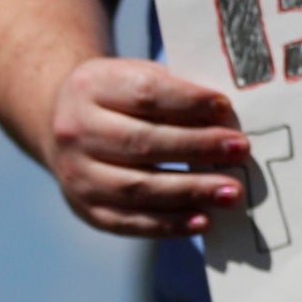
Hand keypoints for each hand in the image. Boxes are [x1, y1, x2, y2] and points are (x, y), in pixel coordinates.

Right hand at [44, 58, 251, 237]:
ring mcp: (76, 175)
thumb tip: (226, 121)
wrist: (61, 124)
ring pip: (137, 187)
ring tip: (230, 191)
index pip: (144, 95)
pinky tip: (202, 220)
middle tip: (240, 150)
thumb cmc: (117, 99)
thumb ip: (175, 93)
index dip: (187, 102)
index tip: (225, 108)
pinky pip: (130, 222)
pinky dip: (169, 223)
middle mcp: (75, 132)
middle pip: (142, 142)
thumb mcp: (135, 77)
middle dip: (197, 147)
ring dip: (190, 190)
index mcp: (90, 87)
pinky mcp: (86, 209)